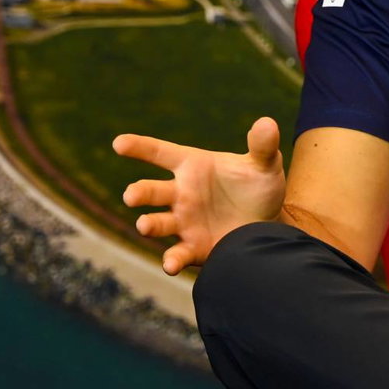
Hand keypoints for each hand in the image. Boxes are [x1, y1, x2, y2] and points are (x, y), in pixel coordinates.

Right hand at [113, 116, 286, 275]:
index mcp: (193, 166)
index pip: (160, 153)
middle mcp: (181, 193)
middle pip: (151, 190)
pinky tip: (170, 264)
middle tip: (132, 195)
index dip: (140, 147)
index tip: (119, 143)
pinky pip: (176, 254)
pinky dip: (171, 260)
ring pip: (157, 222)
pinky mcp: (193, 248)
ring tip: (145, 225)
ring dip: (148, 224)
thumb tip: (267, 123)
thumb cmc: (260, 187)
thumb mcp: (265, 164)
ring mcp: (183, 222)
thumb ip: (263, 145)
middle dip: (139, 192)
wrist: (269, 224)